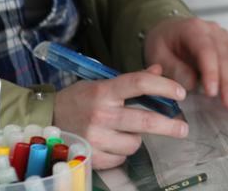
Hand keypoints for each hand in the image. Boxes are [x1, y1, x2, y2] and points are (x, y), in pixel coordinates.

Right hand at [53, 64, 187, 169]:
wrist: (44, 120)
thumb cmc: (78, 100)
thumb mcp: (101, 84)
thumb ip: (130, 80)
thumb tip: (158, 70)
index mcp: (104, 91)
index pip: (140, 83)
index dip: (164, 86)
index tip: (181, 93)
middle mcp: (100, 114)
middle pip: (145, 120)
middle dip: (169, 126)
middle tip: (183, 128)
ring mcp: (95, 137)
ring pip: (135, 143)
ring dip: (137, 138)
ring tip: (125, 132)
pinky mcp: (91, 156)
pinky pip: (121, 158)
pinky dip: (122, 152)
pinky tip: (112, 143)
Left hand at [143, 17, 227, 108]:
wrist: (167, 30)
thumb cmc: (162, 43)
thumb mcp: (157, 55)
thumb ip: (173, 68)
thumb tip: (192, 84)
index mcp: (194, 29)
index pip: (206, 51)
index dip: (211, 72)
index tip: (212, 93)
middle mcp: (213, 30)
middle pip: (225, 57)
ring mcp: (225, 37)